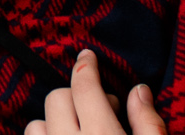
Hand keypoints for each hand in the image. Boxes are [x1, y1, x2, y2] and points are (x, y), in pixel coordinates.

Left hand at [24, 52, 165, 134]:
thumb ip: (148, 124)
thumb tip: (139, 90)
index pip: (84, 87)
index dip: (86, 66)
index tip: (88, 56)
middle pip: (57, 98)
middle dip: (75, 98)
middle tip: (100, 114)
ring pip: (36, 123)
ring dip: (54, 122)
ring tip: (77, 133)